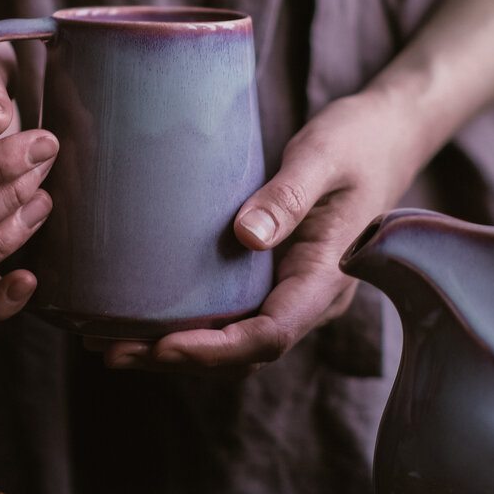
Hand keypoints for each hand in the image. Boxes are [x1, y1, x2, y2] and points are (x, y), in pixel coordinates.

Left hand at [94, 90, 422, 376]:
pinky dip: (184, 321)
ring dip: (172, 348)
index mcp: (326, 278)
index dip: (216, 349)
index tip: (163, 346)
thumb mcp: (324, 157)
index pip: (271, 334)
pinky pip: (228, 312)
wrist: (385, 134)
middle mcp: (307, 297)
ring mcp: (288, 289)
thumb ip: (289, 195)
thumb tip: (246, 237)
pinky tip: (138, 312)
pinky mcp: (270, 274)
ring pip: (231, 339)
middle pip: (242, 352)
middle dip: (177, 358)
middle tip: (112, 351)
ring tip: (109, 343)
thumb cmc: (358, 141)